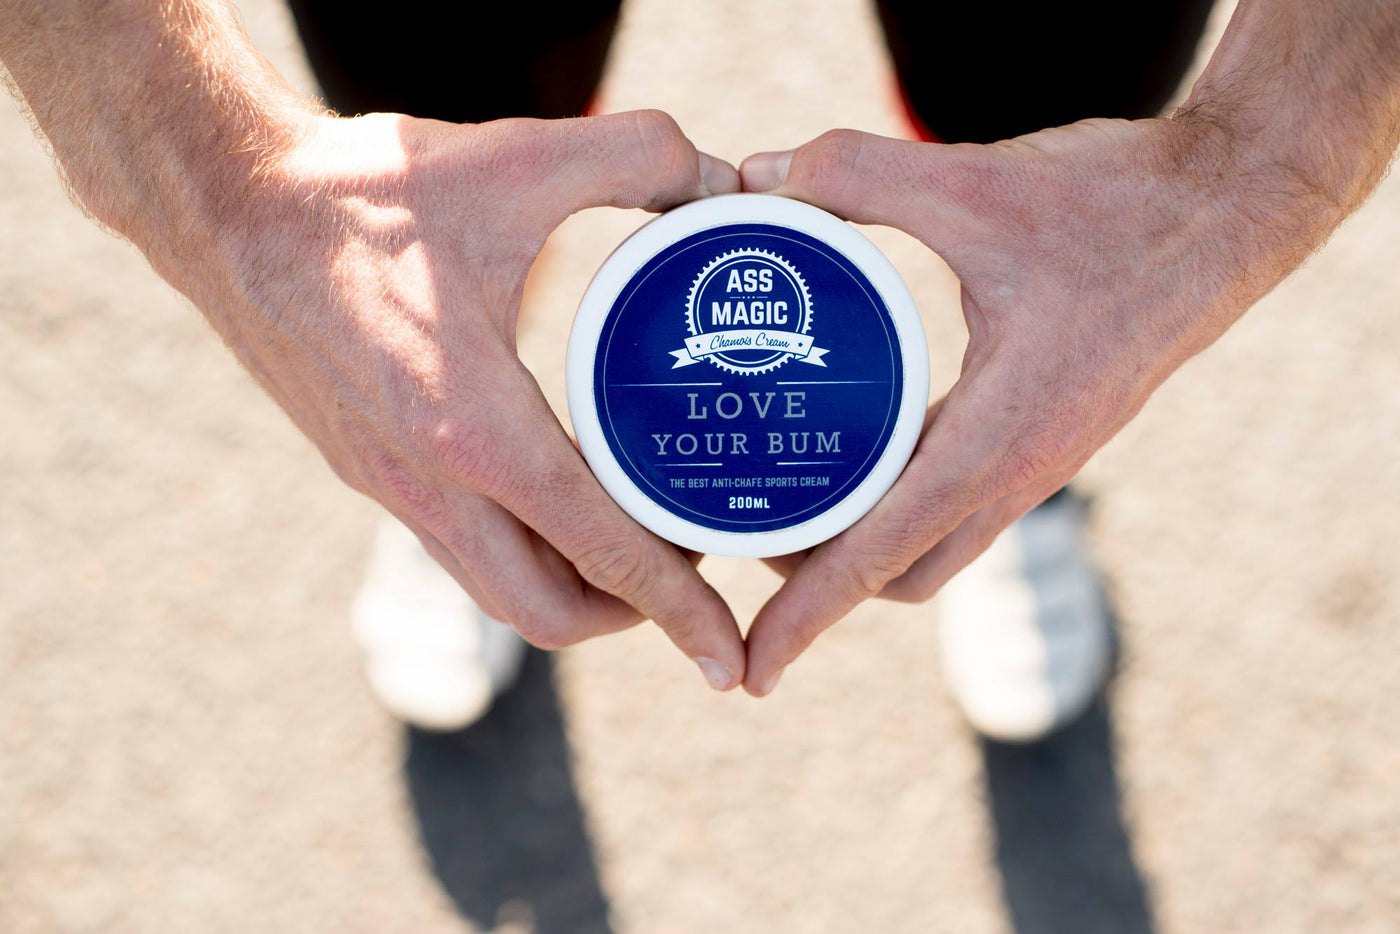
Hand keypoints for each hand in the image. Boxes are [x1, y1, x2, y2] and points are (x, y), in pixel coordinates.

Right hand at [204, 109, 746, 689]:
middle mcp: (428, 482)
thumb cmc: (362, 192)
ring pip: (499, 590)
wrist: (226, 207)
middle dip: (635, 615)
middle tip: (696, 564)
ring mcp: (391, 487)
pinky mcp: (369, 472)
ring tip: (641, 536)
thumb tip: (722, 180)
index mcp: (473, 428)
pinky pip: (461, 549)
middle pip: (548, 611)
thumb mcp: (516, 157)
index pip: (599, 551)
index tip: (731, 660)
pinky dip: (525, 551)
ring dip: (576, 590)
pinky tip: (560, 493)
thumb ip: (640, 154)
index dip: (678, 611)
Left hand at [737, 116, 1332, 694]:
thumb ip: (859, 175)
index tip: (752, 670)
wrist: (1228, 209)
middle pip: (902, 573)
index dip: (807, 615)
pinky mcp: (1042, 432)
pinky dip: (898, 493)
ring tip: (782, 494)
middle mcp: (1021, 468)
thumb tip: (756, 177)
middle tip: (740, 531)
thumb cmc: (1118, 207)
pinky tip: (854, 442)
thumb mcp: (976, 185)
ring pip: (933, 541)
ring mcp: (1036, 457)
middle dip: (818, 581)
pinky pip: (958, 494)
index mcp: (1004, 438)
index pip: (882, 555)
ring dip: (861, 540)